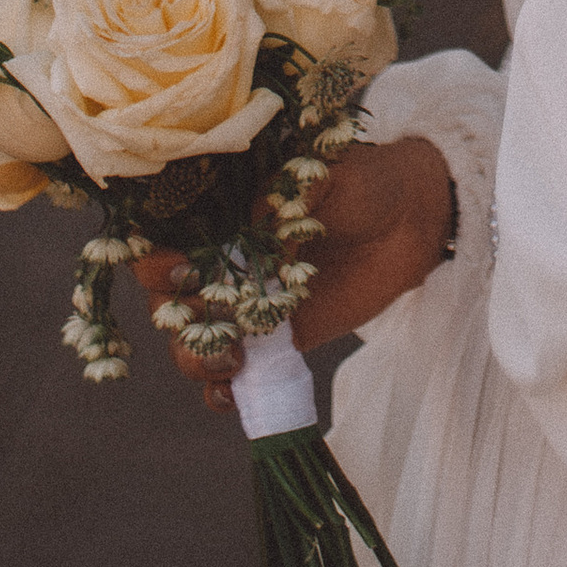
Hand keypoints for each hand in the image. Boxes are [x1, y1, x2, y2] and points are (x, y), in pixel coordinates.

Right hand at [130, 136, 456, 407]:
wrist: (412, 222)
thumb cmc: (362, 180)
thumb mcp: (322, 173)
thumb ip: (283, 198)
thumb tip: (251, 227)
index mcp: (220, 212)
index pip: (160, 238)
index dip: (154, 259)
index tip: (180, 269)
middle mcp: (220, 261)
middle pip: (163, 297)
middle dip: (174, 314)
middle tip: (216, 314)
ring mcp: (243, 305)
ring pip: (188, 342)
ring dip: (195, 358)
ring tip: (234, 360)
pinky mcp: (272, 342)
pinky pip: (227, 377)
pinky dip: (218, 392)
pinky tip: (232, 393)